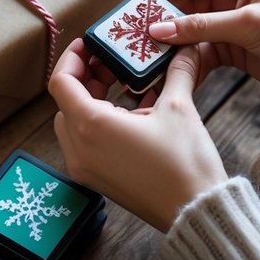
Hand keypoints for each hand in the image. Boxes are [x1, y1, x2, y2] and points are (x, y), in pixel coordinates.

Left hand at [49, 39, 226, 230]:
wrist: (197, 214)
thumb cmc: (185, 166)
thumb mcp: (179, 109)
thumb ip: (176, 72)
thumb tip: (184, 48)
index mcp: (90, 126)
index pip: (61, 81)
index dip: (73, 58)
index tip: (89, 45)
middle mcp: (79, 148)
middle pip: (65, 100)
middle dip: (86, 77)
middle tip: (110, 62)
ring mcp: (85, 167)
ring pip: (73, 121)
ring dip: (91, 99)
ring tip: (121, 85)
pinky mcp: (96, 179)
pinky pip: (85, 141)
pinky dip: (98, 122)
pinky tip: (130, 111)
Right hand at [147, 0, 259, 91]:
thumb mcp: (246, 23)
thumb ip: (200, 26)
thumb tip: (157, 29)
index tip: (137, 8)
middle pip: (182, 2)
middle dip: (161, 19)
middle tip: (136, 35)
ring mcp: (228, 20)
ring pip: (188, 28)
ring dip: (172, 42)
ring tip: (148, 56)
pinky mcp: (231, 45)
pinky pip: (200, 49)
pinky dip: (187, 59)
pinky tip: (172, 70)